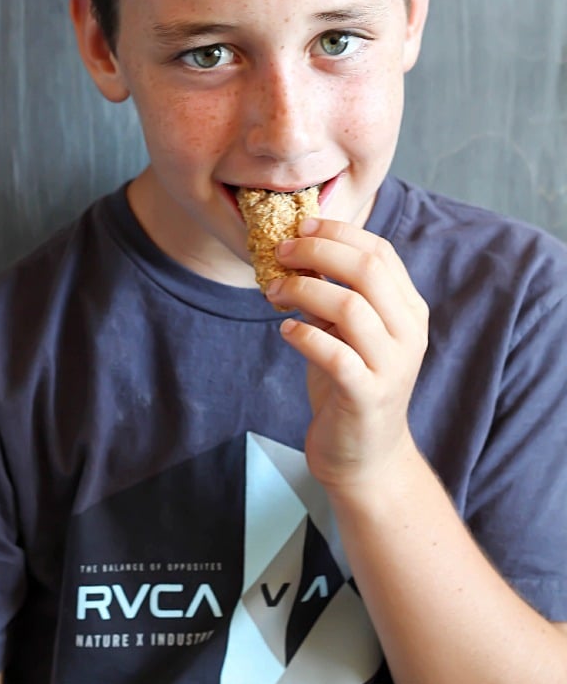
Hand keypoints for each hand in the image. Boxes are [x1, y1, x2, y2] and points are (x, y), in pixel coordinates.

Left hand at [266, 218, 428, 496]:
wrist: (366, 457)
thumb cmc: (350, 384)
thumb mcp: (349, 332)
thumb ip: (336, 294)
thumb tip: (296, 250)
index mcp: (408, 309)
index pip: (380, 251)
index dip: (339, 232)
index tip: (300, 227)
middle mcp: (408, 333)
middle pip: (367, 270)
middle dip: (318, 252)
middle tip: (281, 253)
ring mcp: (392, 365)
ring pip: (350, 307)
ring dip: (303, 290)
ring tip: (274, 293)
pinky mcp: (368, 396)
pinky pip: (334, 354)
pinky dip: (304, 335)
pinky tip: (286, 331)